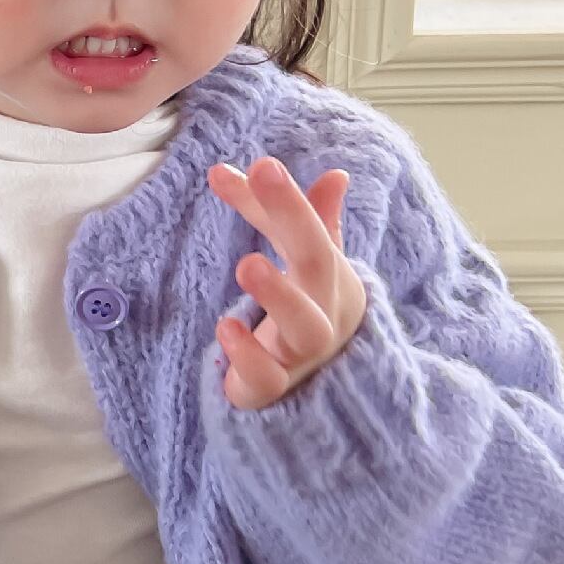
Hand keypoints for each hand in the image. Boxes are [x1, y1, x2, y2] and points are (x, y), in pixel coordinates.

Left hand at [205, 155, 366, 410]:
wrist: (315, 400)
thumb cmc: (307, 319)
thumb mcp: (308, 270)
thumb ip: (305, 223)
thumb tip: (337, 174)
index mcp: (335, 279)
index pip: (312, 231)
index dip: (286, 198)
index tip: (257, 163)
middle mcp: (327, 314)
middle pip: (318, 263)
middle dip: (292, 217)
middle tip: (262, 173)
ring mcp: (303, 355)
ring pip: (306, 327)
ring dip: (279, 293)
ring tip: (246, 263)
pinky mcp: (275, 391)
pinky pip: (268, 378)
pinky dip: (248, 355)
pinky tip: (226, 328)